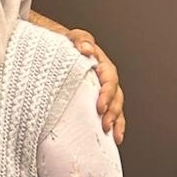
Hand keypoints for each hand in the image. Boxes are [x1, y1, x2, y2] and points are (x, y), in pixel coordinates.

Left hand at [64, 29, 125, 145]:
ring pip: (116, 107)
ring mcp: (103, 91)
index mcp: (102, 65)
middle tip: (105, 124)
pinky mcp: (98, 101)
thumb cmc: (66, 45)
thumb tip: (86, 48)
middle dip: (112, 112)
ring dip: (116, 122)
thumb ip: (80, 40)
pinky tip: (114, 138)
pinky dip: (115, 125)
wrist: (60, 51)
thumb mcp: (72, 38)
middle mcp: (105, 79)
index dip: (107, 94)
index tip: (100, 106)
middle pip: (116, 96)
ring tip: (113, 135)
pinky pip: (110, 113)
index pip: (110, 80)